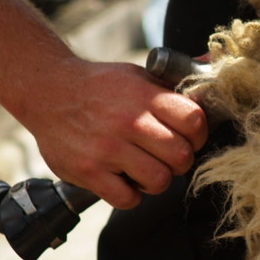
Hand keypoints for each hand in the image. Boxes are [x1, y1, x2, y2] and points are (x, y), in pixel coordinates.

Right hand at [22, 58, 206, 208]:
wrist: (47, 92)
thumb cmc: (102, 87)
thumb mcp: (140, 75)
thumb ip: (175, 83)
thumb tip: (211, 60)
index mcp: (145, 97)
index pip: (194, 121)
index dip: (199, 134)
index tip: (190, 137)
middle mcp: (129, 122)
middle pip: (182, 156)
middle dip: (181, 160)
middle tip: (168, 155)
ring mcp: (107, 149)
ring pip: (159, 181)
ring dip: (157, 179)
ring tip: (145, 167)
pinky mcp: (88, 171)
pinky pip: (128, 199)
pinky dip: (130, 194)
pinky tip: (123, 179)